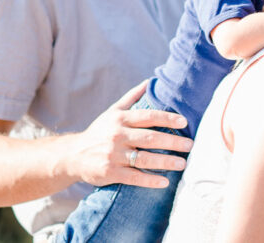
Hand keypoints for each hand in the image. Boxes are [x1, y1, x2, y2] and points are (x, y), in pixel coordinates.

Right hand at [63, 80, 193, 187]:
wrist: (72, 155)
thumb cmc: (99, 132)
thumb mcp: (112, 112)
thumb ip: (132, 98)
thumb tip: (150, 81)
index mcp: (120, 119)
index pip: (148, 116)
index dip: (167, 118)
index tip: (184, 122)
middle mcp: (117, 135)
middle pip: (150, 138)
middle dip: (172, 142)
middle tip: (190, 145)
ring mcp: (113, 154)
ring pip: (144, 158)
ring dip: (165, 162)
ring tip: (182, 164)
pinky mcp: (109, 172)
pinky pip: (134, 177)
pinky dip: (150, 180)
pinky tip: (164, 181)